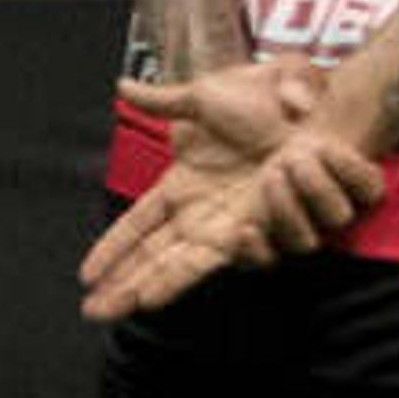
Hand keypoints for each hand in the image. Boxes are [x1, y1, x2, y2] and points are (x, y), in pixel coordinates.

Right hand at [78, 59, 387, 322]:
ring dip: (166, 281)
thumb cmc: (262, 103)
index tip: (86, 276)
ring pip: (193, 266)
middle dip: (126, 287)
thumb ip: (165, 101)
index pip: (137, 227)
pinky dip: (232, 255)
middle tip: (96, 311)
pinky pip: (250, 252)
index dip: (112, 251)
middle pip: (156, 259)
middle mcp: (204, 216)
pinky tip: (202, 267)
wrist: (312, 104)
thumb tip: (123, 86)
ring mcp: (236, 224)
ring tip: (140, 298)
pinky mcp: (272, 225)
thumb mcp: (206, 98)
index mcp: (182, 188)